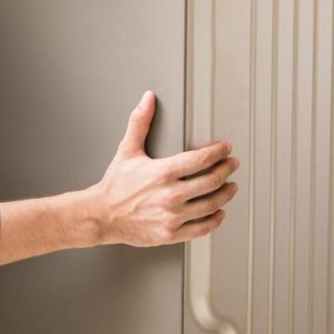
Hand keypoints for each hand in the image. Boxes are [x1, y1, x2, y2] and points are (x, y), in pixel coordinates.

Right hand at [87, 91, 238, 246]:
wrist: (101, 215)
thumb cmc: (115, 185)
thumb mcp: (127, 150)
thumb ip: (140, 122)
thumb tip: (147, 99)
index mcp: (161, 173)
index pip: (200, 159)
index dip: (218, 152)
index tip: (225, 148)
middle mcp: (169, 195)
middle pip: (211, 181)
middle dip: (227, 170)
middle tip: (232, 164)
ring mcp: (171, 216)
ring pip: (210, 204)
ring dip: (226, 194)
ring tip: (231, 186)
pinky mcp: (170, 234)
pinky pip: (201, 228)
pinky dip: (215, 220)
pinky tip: (218, 213)